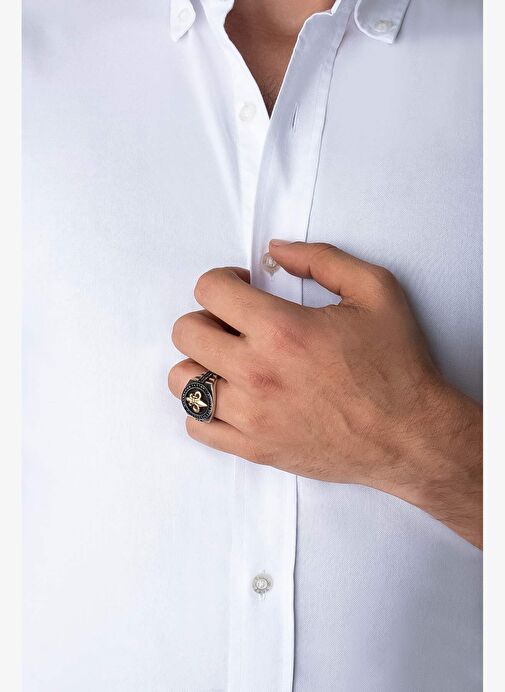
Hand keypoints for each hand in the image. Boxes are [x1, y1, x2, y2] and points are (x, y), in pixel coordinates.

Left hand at [168, 241, 481, 547]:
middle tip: (235, 322)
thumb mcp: (375, 290)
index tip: (242, 287)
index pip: (209, 289)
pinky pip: (196, 424)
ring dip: (199, 361)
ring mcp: (251, 415)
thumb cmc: (397, 366)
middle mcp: (256, 373)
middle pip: (186, 331)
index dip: (223, 279)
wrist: (410, 436)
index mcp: (282, 329)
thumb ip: (321, 259)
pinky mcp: (253, 447)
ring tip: (230, 360)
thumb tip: (275, 251)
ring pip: (181, 380)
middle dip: (207, 316)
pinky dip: (204, 406)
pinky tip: (233, 396)